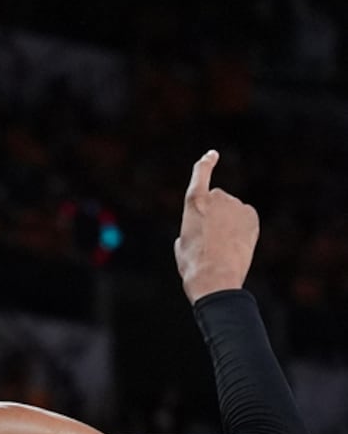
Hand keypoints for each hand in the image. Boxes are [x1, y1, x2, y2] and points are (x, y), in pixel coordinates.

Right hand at [174, 150, 259, 303]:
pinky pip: (246, 217)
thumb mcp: (181, 245)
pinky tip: (236, 244)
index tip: (212, 155)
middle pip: (216, 198)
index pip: (200, 173)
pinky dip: (242, 227)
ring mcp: (236, 206)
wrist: (216, 278)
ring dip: (228, 221)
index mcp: (194, 202)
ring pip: (232, 209)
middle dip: (214, 212)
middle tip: (208, 238)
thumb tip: (200, 231)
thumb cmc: (193, 265)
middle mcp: (216, 198)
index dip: (205, 163)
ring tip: (222, 246)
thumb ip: (190, 229)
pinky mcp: (251, 216)